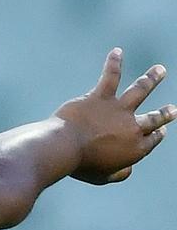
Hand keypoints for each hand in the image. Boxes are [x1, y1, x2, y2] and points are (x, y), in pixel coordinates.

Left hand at [54, 47, 174, 183]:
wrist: (64, 148)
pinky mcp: (100, 97)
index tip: (161, 131)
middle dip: (164, 114)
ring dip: (152, 78)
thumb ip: (118, 174)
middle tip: (173, 110)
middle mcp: (132, 127)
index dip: (156, 135)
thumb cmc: (80, 166)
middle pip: (153, 118)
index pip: (151, 140)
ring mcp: (118, 110)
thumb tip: (128, 170)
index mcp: (135, 148)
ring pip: (141, 89)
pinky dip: (114, 62)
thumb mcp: (102, 178)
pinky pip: (111, 75)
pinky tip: (117, 51)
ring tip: (160, 70)